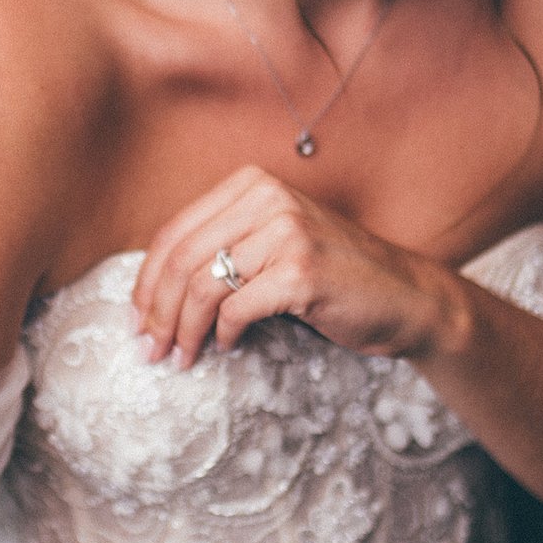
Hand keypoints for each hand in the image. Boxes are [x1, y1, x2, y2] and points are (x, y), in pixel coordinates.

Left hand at [132, 165, 465, 367]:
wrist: (405, 296)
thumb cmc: (331, 276)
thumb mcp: (271, 242)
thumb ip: (223, 246)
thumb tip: (151, 290)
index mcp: (251, 186)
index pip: (174, 233)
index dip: (146, 282)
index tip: (137, 320)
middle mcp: (267, 199)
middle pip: (182, 260)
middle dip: (157, 312)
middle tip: (151, 350)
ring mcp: (287, 233)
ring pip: (203, 286)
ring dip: (184, 330)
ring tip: (181, 357)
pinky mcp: (302, 272)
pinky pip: (237, 308)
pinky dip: (224, 335)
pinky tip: (229, 347)